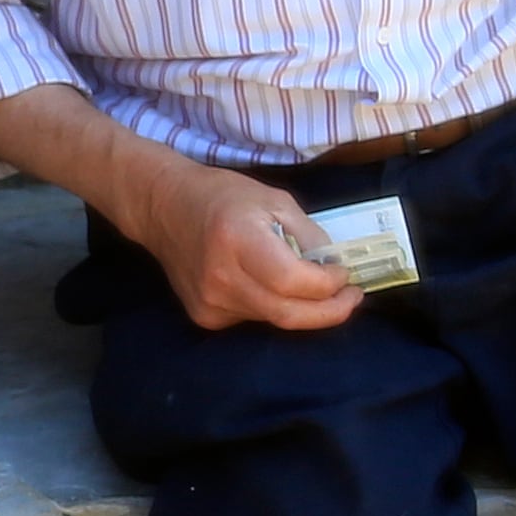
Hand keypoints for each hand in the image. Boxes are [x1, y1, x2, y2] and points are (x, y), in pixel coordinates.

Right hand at [135, 151, 361, 334]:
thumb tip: (334, 267)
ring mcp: (210, 302)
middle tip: (351, 299)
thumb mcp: (275, 200)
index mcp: (238, 239)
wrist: (163, 208)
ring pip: (274, 319)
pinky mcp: (205, 316)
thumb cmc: (222, 196)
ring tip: (314, 287)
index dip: (328, 284)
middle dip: (330, 311)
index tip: (345, 274)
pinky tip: (270, 286)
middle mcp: (221, 277)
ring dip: (303, 308)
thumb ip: (309, 235)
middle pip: (288, 314)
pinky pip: (254, 318)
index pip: (293, 280)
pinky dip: (274, 306)